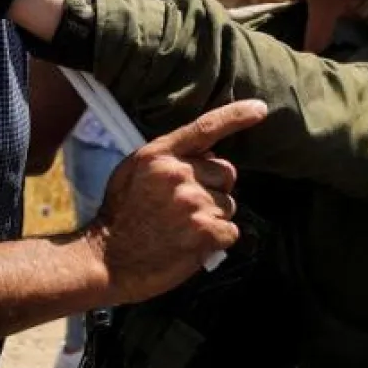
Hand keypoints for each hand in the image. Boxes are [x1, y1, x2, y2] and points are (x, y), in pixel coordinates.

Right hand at [87, 99, 264, 304]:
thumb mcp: (133, 172)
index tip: (260, 108)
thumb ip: (168, 159)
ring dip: (213, 218)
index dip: (236, 116)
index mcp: (159, 154)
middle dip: (215, 189)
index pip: (205, 128)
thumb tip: (208, 155)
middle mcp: (179, 174)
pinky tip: (191, 245)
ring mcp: (193, 202)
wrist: (106, 259)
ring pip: (228, 205)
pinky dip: (217, 241)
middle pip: (226, 173)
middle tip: (185, 209)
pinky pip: (231, 231)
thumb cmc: (119, 216)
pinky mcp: (204, 232)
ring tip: (182, 229)